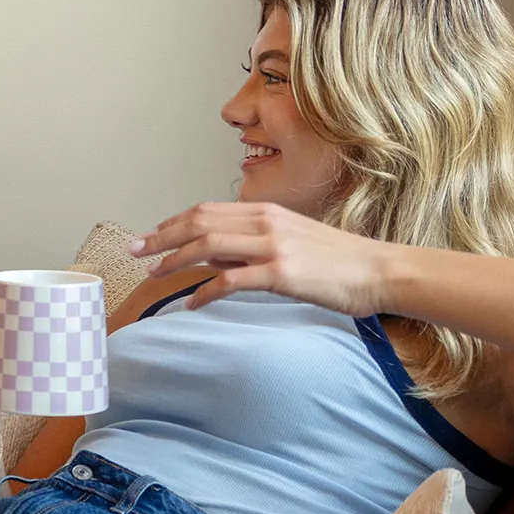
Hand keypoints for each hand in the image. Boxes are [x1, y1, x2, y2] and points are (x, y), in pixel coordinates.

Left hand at [132, 202, 402, 315]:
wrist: (379, 272)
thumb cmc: (338, 261)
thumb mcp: (292, 240)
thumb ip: (254, 244)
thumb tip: (216, 258)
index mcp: (267, 212)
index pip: (207, 210)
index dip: (172, 222)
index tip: (149, 236)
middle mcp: (266, 222)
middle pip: (199, 223)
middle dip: (161, 236)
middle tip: (134, 251)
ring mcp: (273, 246)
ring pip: (208, 246)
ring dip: (175, 259)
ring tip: (154, 273)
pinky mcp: (282, 273)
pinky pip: (230, 281)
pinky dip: (204, 292)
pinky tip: (191, 303)